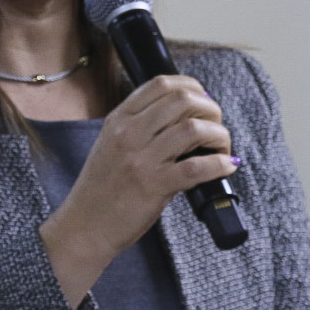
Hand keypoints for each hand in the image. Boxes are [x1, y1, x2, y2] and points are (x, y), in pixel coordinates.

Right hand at [39, 75, 236, 304]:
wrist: (84, 226)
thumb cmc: (101, 189)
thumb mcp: (111, 145)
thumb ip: (139, 128)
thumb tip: (184, 119)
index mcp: (118, 120)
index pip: (161, 83)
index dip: (192, 87)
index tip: (204, 100)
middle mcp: (129, 133)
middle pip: (183, 100)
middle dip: (211, 109)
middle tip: (217, 124)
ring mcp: (141, 159)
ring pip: (194, 129)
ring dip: (219, 135)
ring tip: (222, 147)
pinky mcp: (154, 186)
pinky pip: (197, 167)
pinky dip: (219, 164)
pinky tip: (225, 167)